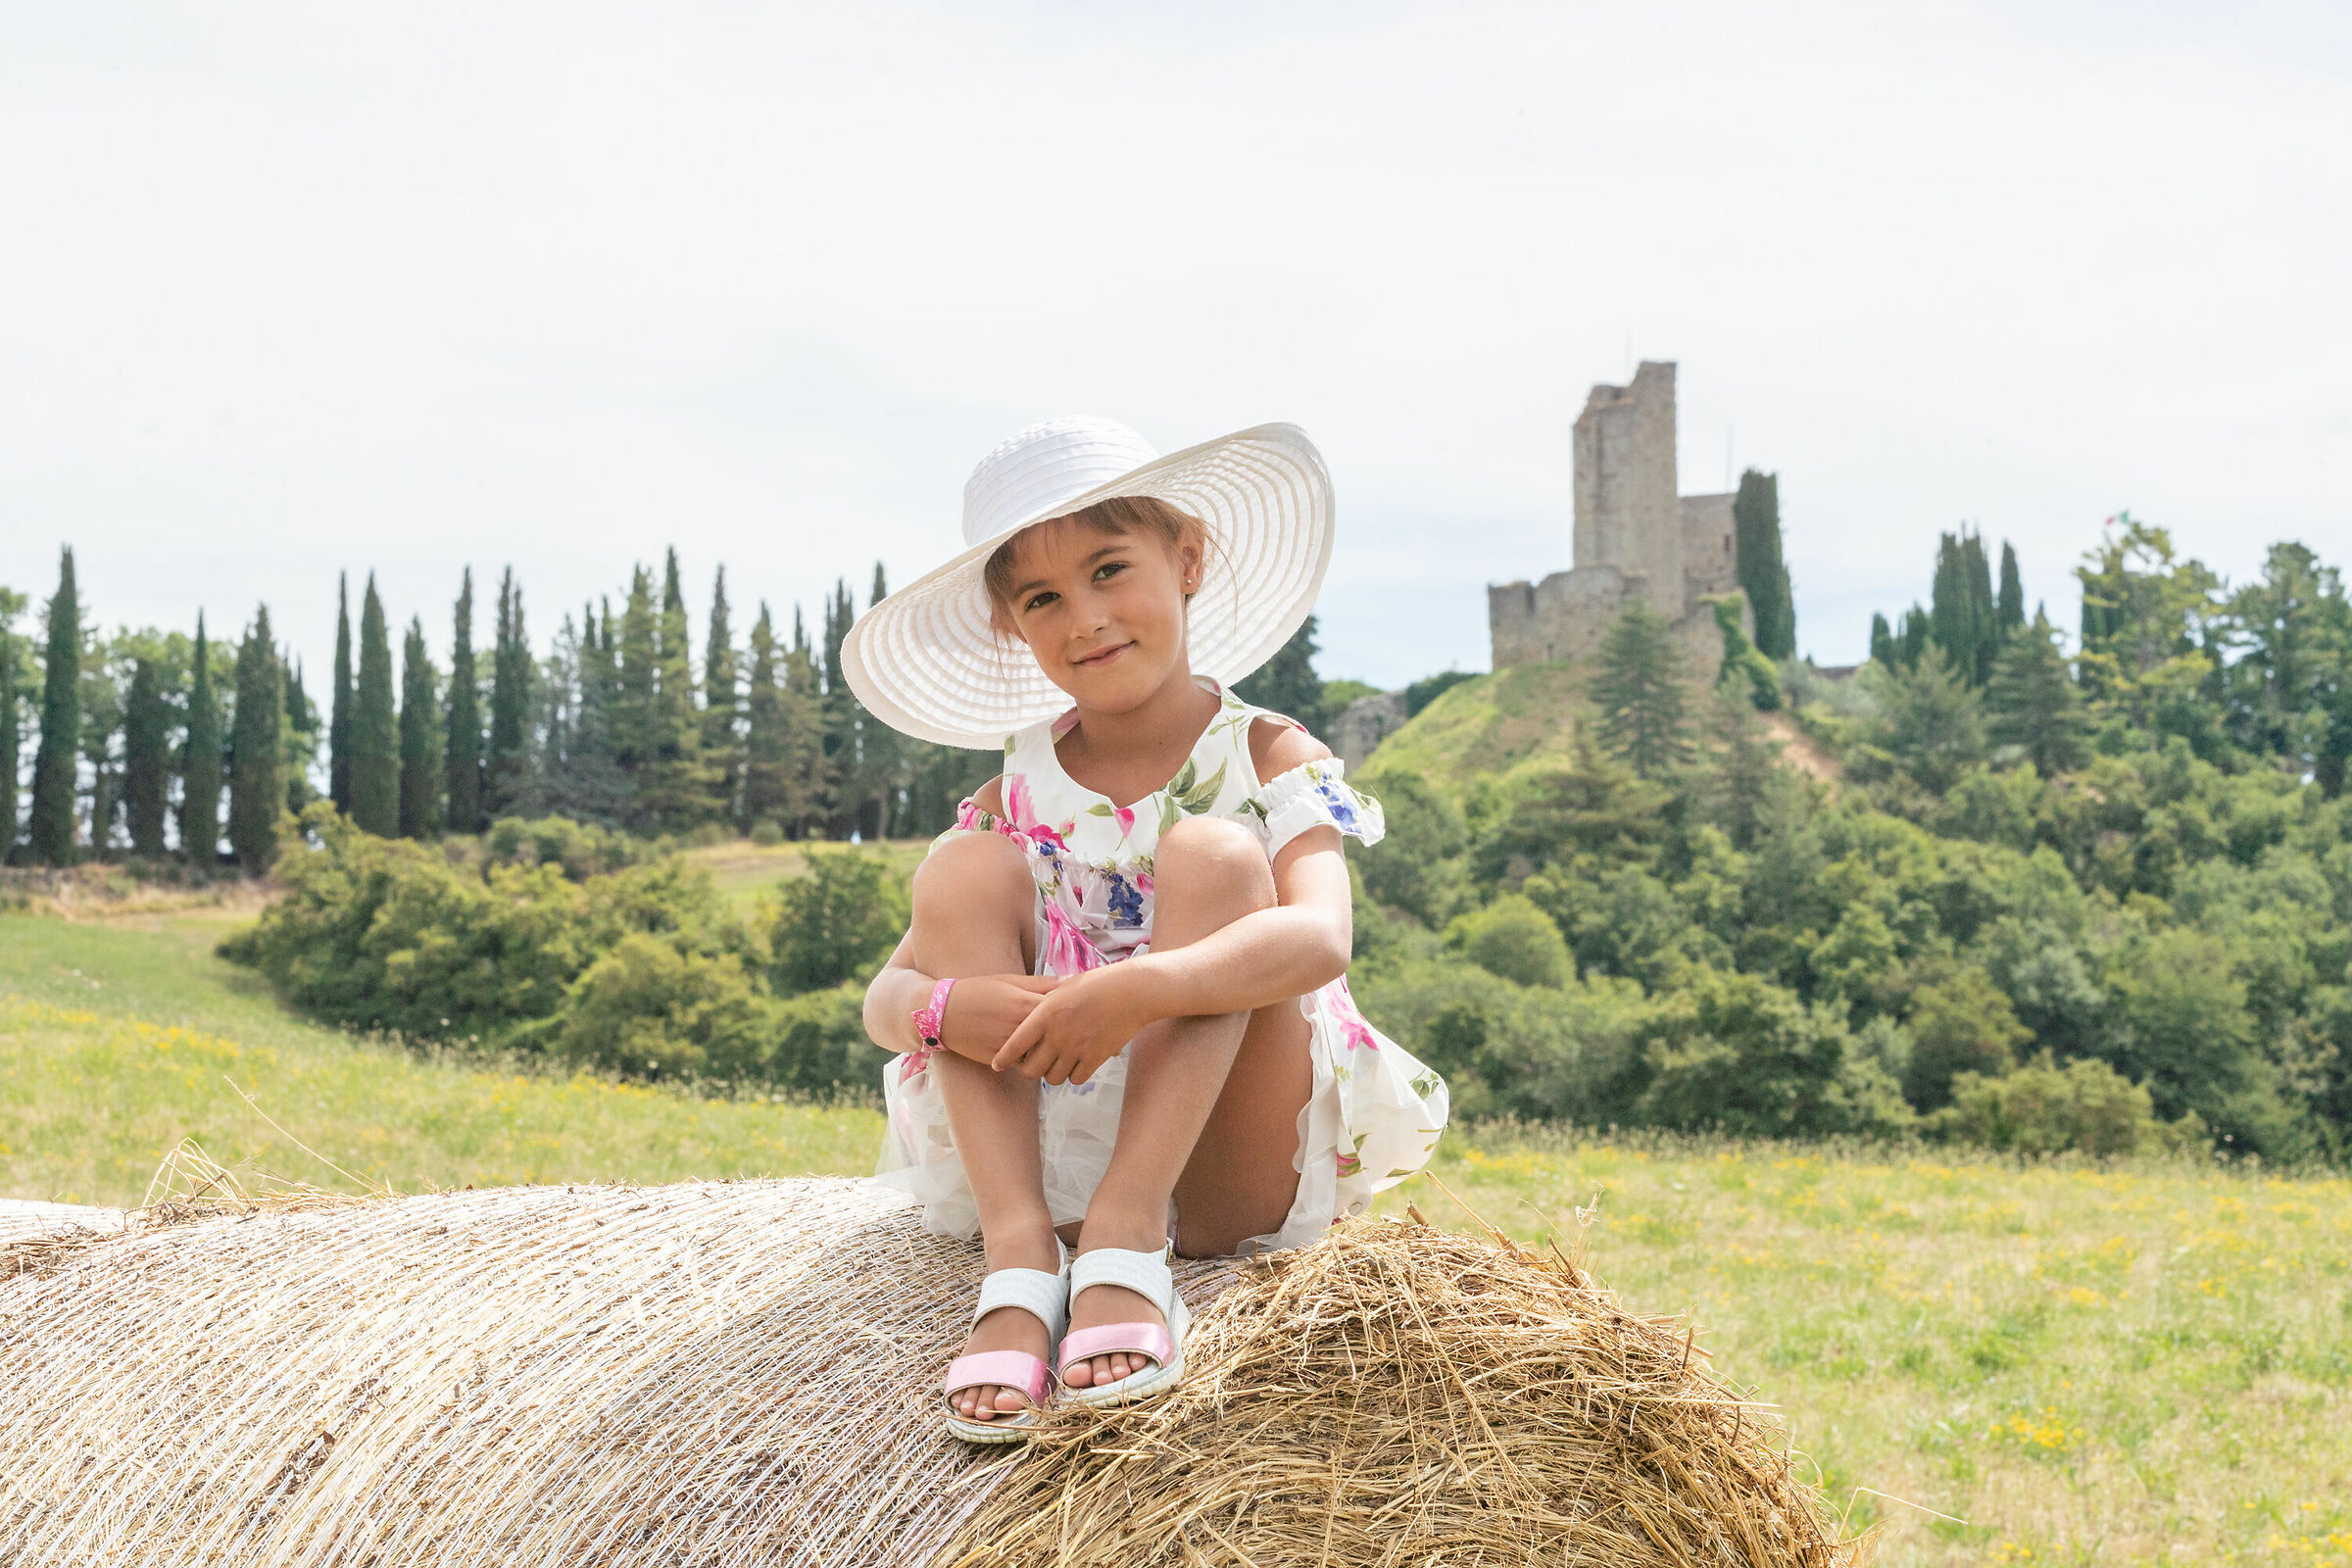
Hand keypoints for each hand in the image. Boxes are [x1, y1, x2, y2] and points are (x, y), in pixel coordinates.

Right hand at [942, 973, 1062, 1062]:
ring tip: (1054, 1041)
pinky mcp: (999, 1061)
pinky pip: (1024, 1063)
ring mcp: (1009, 1046)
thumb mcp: (1008, 980)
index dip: (1072, 1009)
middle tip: (1072, 1027)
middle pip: (1056, 1034)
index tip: (1077, 1007)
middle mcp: (1019, 1027)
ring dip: (1048, 1048)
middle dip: (1065, 1031)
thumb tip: (1069, 981)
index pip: (1062, 1010)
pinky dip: (1030, 1058)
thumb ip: (1040, 983)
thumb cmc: (978, 991)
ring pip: (1042, 1053)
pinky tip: (1032, 1050)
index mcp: (1025, 1003)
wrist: (942, 1012)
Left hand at [992, 964, 1159, 1085]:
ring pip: (1052, 1078)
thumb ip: (1045, 1001)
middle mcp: (1058, 1034)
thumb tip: (1031, 1009)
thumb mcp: (1064, 986)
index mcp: (1046, 1013)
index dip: (1003, 1058)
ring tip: (1055, 1064)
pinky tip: (1075, 1065)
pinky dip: (1073, 1075)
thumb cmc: (1097, 983)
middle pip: (1031, 1069)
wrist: (1131, 991)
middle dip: (1028, 1070)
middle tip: (1031, 1065)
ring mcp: (1077, 1048)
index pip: (1016, 1043)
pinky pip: (1076, 1079)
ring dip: (1051, 1074)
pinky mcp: (1095, 1057)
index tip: (997, 1065)